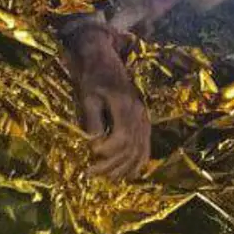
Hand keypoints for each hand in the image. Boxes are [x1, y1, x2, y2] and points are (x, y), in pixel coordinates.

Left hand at [62, 23, 150, 178]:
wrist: (102, 56)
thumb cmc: (91, 75)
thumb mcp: (87, 95)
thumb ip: (92, 119)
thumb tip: (94, 143)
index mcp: (125, 106)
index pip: (121, 139)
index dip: (107, 152)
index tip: (90, 155)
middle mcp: (138, 114)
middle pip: (130, 149)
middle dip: (111, 166)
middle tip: (90, 173)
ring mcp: (143, 117)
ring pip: (139, 150)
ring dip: (124, 168)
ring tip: (107, 178)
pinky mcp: (142, 119)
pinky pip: (146, 145)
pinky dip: (139, 161)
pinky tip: (130, 173)